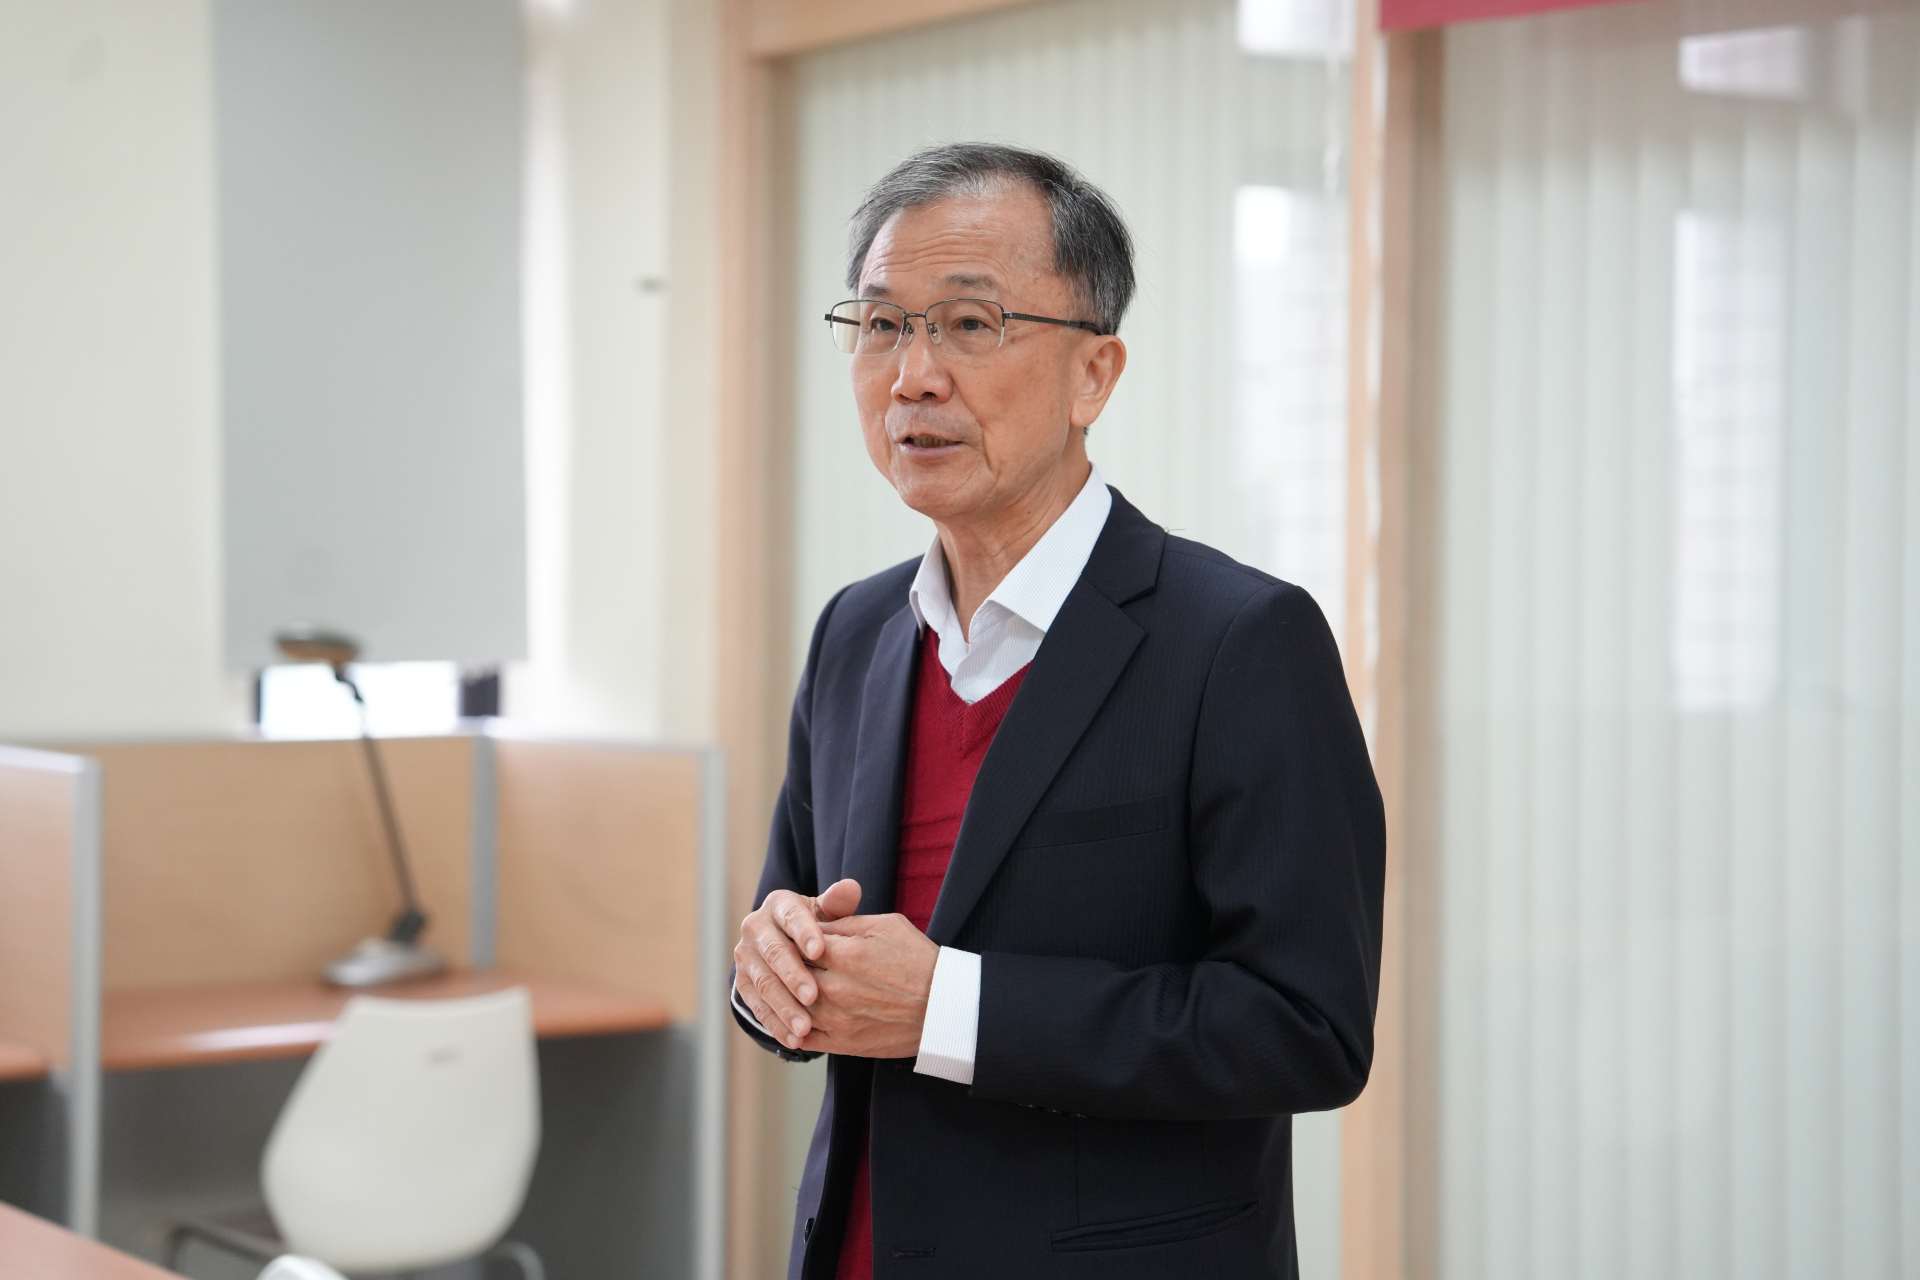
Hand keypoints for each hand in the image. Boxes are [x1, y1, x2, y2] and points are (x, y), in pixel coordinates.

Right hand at [734, 879, 860, 1048]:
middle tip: (813, 997)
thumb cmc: (817, 927)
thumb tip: (851, 888)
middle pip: (773, 952)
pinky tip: (793, 1040)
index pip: (790, 916)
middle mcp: (755, 927)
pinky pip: (757, 1006)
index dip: (804, 933)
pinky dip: (775, 1024)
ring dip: (783, 1007)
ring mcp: (745, 957)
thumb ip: (838, 903)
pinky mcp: (742, 983)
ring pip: (763, 983)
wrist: (789, 944)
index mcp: (778, 904)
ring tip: (805, 1028)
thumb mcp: (827, 913)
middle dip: (793, 976)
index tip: (821, 951)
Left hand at [795, 913, 939, 1058]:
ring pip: (791, 1006)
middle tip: (780, 960)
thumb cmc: (918, 960)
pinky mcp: (842, 1043)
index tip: (789, 935)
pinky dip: (791, 1027)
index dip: (791, 937)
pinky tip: (791, 1016)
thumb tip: (814, 923)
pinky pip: (802, 1038)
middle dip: (785, 965)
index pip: (797, 941)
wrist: (944, 1008)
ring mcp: (837, 1019)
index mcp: (845, 955)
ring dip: (785, 996)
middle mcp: (836, 988)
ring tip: (784, 987)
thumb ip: (846, 922)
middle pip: (790, 973)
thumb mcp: (887, 926)